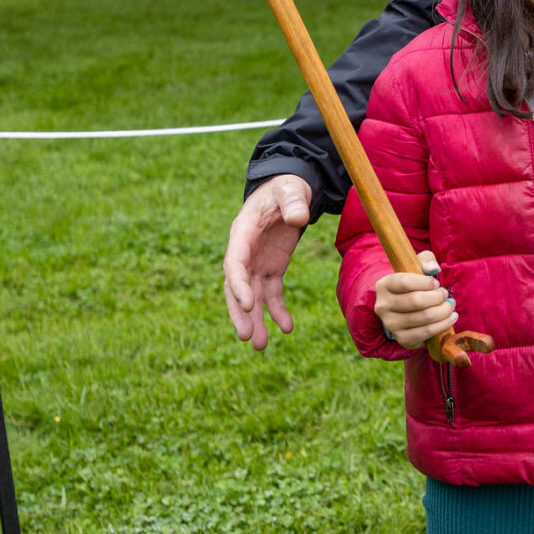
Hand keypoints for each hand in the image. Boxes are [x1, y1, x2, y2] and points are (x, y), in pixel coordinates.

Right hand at [223, 174, 311, 350]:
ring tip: (260, 345)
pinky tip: (287, 327)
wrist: (288, 189)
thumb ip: (293, 202)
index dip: (239, 285)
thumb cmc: (286, 187)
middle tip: (246, 337)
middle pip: (237, 287)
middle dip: (240, 312)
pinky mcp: (271, 267)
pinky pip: (271, 293)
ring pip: (252, 296)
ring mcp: (257, 261)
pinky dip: (277, 310)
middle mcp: (245, 251)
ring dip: (256, 320)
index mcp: (243, 232)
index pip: (235, 263)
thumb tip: (298, 219)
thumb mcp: (291, 189)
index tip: (248, 304)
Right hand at [373, 250, 457, 349]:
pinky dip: (443, 324)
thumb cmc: (413, 285)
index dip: (426, 282)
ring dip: (444, 310)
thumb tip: (434, 268)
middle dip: (437, 297)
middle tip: (445, 295)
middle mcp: (383, 306)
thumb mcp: (416, 268)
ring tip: (450, 305)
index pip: (405, 282)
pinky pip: (427, 332)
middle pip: (416, 301)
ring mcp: (391, 324)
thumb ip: (425, 261)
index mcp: (384, 285)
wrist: (403, 311)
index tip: (436, 283)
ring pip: (424, 317)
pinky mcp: (402, 339)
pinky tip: (451, 318)